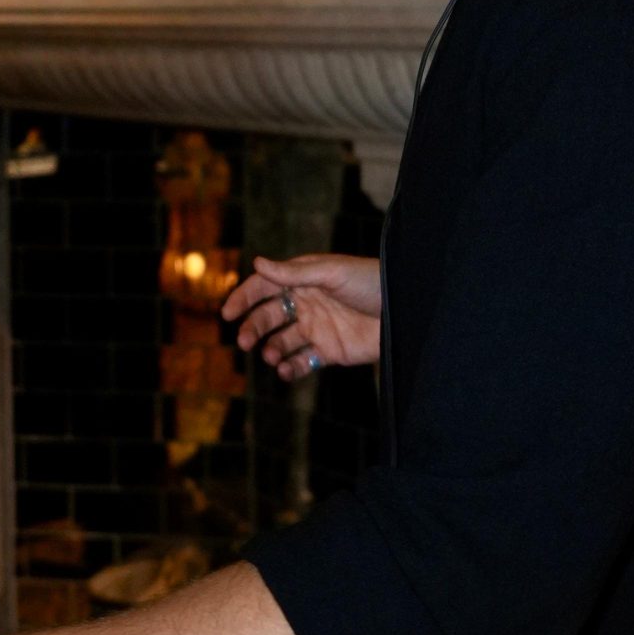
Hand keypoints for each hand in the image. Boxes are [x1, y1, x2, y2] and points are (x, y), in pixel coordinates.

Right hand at [221, 252, 381, 379]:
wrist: (406, 310)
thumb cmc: (371, 282)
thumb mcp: (332, 274)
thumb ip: (294, 273)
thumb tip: (257, 263)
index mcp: (304, 279)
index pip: (266, 287)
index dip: (244, 298)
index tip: (227, 313)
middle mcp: (307, 303)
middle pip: (269, 316)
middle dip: (253, 328)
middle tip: (244, 341)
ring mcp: (318, 328)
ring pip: (282, 341)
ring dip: (271, 349)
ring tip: (272, 357)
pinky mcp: (330, 351)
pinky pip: (303, 362)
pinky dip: (291, 369)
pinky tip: (286, 371)